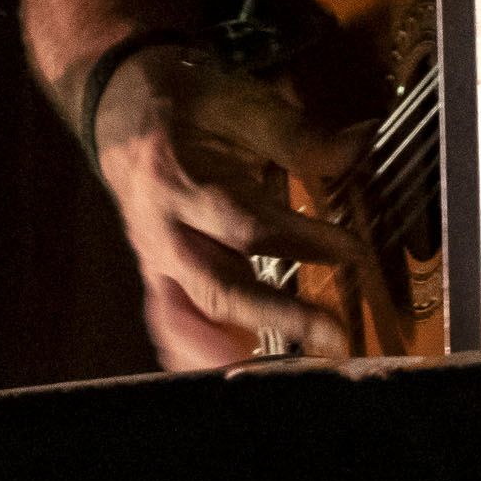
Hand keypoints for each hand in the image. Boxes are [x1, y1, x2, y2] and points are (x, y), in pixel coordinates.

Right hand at [84, 43, 371, 367]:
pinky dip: (196, 354)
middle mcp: (165, 231)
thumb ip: (299, 134)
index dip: (303, 243)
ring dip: (230, 353)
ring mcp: (156, 261)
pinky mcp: (156, 277)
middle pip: (218, 287)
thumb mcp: (241, 104)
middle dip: (278, 318)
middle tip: (334, 338)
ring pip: (184, 319)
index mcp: (184, 183)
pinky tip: (233, 372)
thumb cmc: (188, 108)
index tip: (355, 252)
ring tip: (281, 377)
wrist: (119, 110)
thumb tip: (361, 145)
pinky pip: (170, 324)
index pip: (248, 225)